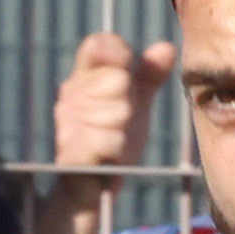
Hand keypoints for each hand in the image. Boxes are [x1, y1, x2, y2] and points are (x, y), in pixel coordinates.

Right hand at [54, 31, 180, 184]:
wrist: (93, 189)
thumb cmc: (114, 141)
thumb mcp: (136, 104)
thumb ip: (149, 76)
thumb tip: (167, 47)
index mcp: (83, 78)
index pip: (98, 44)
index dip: (120, 53)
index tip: (128, 70)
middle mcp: (70, 95)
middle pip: (118, 80)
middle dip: (130, 106)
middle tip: (120, 125)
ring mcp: (67, 123)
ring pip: (118, 111)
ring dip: (125, 133)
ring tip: (116, 145)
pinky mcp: (70, 152)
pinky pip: (109, 141)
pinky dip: (119, 152)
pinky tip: (111, 159)